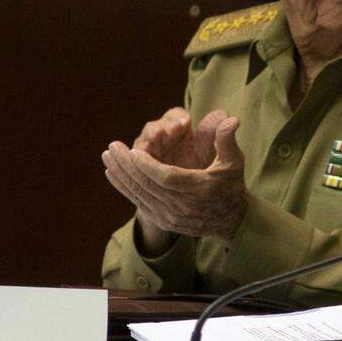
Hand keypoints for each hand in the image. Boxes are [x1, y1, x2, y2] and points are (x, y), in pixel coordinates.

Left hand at [103, 112, 249, 253]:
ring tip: (107, 158)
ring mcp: (171, 216)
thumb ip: (227, 139)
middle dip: (127, 166)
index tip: (132, 151)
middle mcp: (182, 206)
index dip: (148, 166)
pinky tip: (113, 175)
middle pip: (148, 185)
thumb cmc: (230, 184)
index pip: (167, 178)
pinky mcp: (164, 221)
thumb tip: (231, 119)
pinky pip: (140, 203)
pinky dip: (125, 188)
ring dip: (121, 176)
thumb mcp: (234, 162)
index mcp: (198, 189)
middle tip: (112, 148)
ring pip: (140, 194)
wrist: (231, 220)